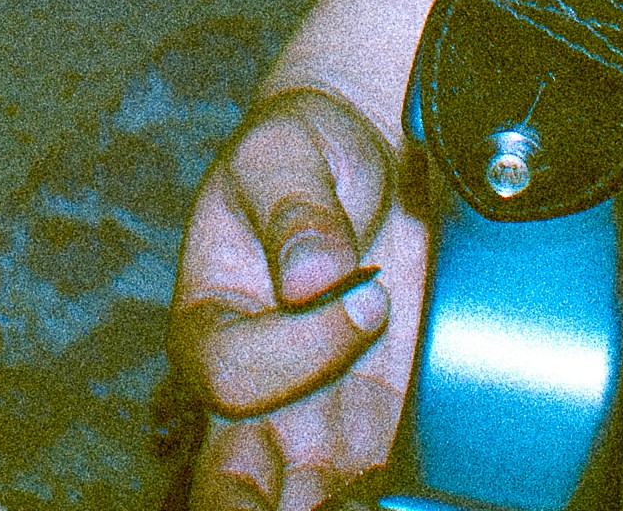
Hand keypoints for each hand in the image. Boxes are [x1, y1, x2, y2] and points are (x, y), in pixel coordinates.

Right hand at [173, 84, 426, 510]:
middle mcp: (254, 386)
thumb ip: (295, 204)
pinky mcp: (373, 429)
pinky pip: (368, 489)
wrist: (369, 152)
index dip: (302, 346)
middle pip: (230, 479)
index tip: (369, 292)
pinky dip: (382, 502)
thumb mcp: (289, 148)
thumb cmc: (309, 147)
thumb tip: (314, 274)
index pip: (233, 373)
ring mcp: (312, 418)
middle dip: (246, 510)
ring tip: (366, 507)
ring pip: (298, 501)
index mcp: (210, 319)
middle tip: (307, 510)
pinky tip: (411, 503)